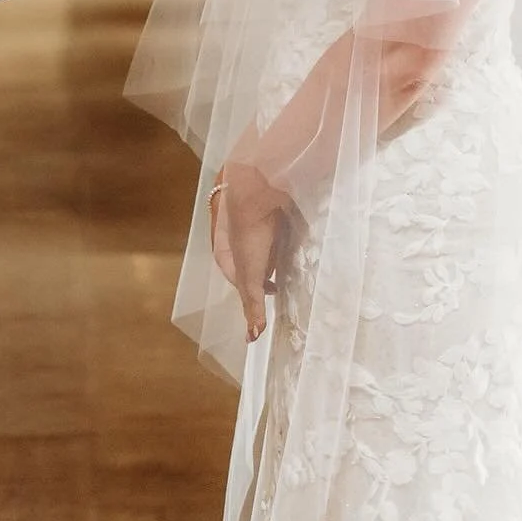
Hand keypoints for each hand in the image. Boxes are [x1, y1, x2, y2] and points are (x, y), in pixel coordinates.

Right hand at [212, 161, 283, 343]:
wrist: (258, 184)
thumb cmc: (245, 229)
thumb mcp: (248, 272)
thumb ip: (251, 302)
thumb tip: (252, 336)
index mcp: (223, 244)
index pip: (234, 273)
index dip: (250, 287)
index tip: (269, 294)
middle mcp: (236, 229)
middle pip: (251, 256)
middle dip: (265, 268)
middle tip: (281, 280)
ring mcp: (254, 214)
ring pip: (266, 238)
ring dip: (277, 249)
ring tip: (292, 260)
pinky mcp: (271, 203)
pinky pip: (281, 223)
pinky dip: (289, 232)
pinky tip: (298, 236)